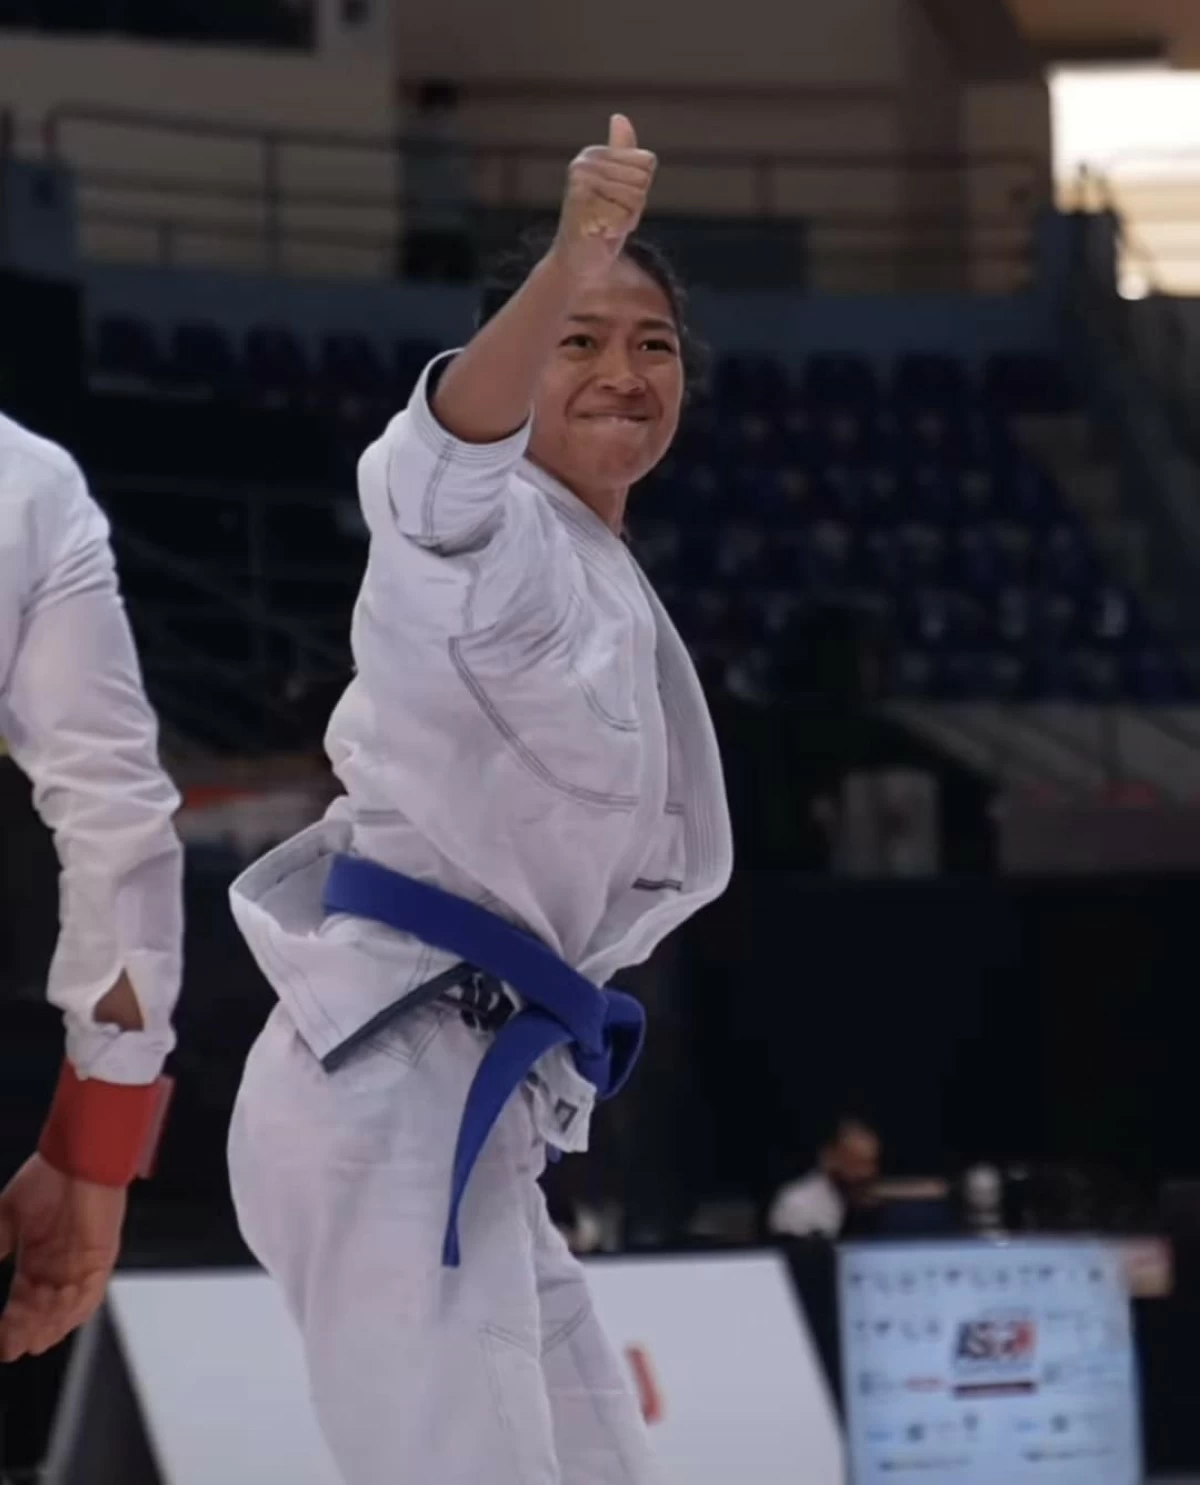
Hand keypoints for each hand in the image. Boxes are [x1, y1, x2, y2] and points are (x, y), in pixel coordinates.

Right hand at [0, 1154, 125, 1360]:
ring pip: (67, 1311)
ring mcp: (83, 1266)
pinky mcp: (103, 1257)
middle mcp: (61, 1270)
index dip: (8, 1326)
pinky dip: (74, 1306)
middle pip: (43, 1315)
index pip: (21, 1305)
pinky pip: (91, 1291)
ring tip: (30, 1339)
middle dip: (24, 1333)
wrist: (82, 1154)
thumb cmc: (50, 1179)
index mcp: (39, 1263)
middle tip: (9, 1347)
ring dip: (48, 1326)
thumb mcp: (8, 1217)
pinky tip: (58, 1315)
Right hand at [552, 114, 656, 288]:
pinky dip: (616, 231)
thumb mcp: (619, 186)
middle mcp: (584, 164)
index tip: (619, 202)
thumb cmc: (601, 223)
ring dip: (625, 220)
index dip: (641, 190)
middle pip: (642, 182)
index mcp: (594, 154)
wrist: (578, 261)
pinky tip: (599, 233)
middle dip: (634, 208)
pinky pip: (621, 217)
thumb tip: (620, 117)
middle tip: (611, 217)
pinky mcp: (580, 206)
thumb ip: (623, 154)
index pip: (647, 164)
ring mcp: (580, 184)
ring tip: (605, 224)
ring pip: (634, 200)